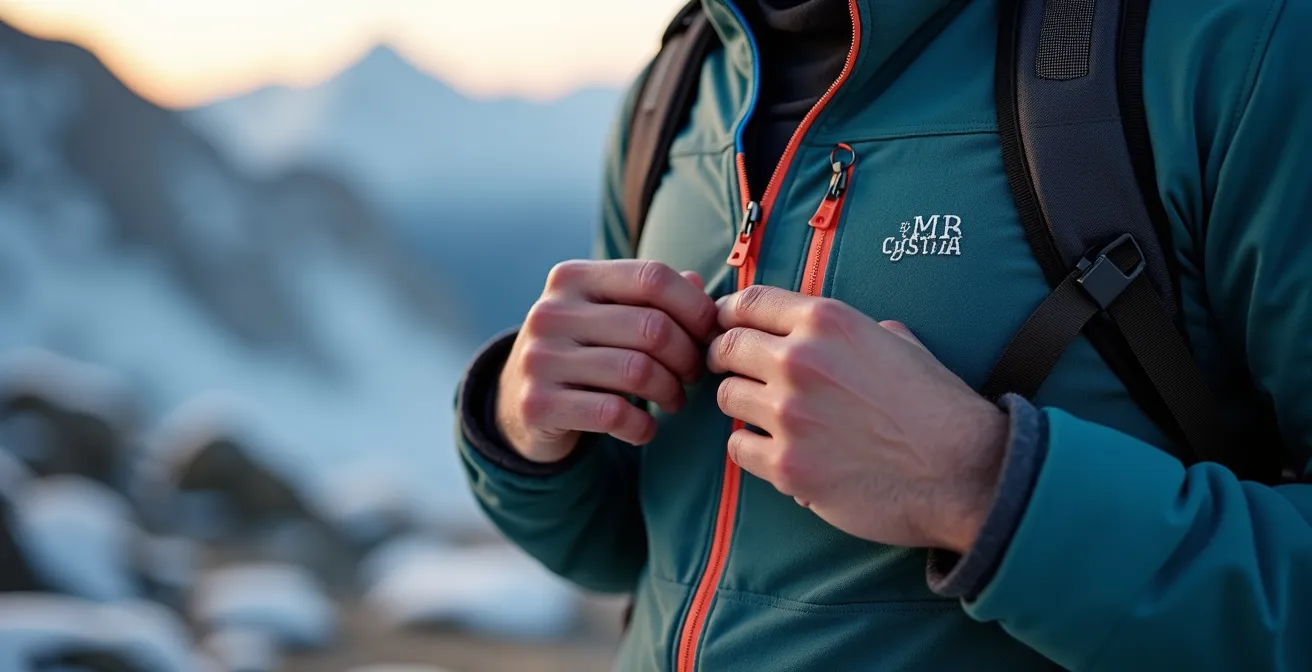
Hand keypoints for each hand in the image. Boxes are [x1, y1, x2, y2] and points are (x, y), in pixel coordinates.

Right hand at [497, 260, 717, 463]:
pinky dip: (642, 426)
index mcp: (572, 278)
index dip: (695, 307)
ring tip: (674, 399)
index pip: (652, 277)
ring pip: (638, 371)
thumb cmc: (583, 351)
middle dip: (688, 356)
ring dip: (671, 392)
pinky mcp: (537, 404)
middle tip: (694, 375)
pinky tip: (645, 428)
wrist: (519, 402)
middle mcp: (550, 312)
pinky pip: (613, 413)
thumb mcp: (609, 315)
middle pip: (652, 327)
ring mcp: (539, 359)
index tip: (710, 335)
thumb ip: (654, 297)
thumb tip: (702, 287)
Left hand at [707, 286, 1007, 552]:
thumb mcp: (901, 343)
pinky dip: (750, 447)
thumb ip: (859, 331)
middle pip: (726, 347)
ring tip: (762, 414)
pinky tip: (772, 450)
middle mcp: (800, 361)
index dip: (730, 314)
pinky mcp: (787, 465)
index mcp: (827, 322)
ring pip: (726, 396)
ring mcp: (789, 414)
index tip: (726, 326)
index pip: (749, 302)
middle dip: (725, 358)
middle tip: (733, 371)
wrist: (964, 472)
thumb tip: (842, 334)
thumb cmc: (939, 408)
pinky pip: (738, 446)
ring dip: (740, 404)